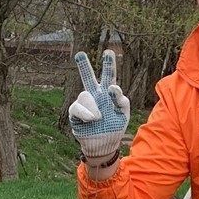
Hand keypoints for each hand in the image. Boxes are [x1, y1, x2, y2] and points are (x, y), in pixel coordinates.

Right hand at [68, 51, 129, 168]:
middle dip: (83, 65)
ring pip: (85, 94)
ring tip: (99, 118)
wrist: (104, 145)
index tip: (109, 52)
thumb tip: (112, 88)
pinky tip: (92, 119)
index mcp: (108, 92)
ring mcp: (84, 104)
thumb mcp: (124, 114)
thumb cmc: (115, 128)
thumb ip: (122, 99)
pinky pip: (77, 108)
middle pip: (88, 77)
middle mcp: (95, 95)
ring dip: (94, 107)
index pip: (108, 74)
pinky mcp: (75, 113)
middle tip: (79, 54)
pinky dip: (86, 113)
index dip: (108, 63)